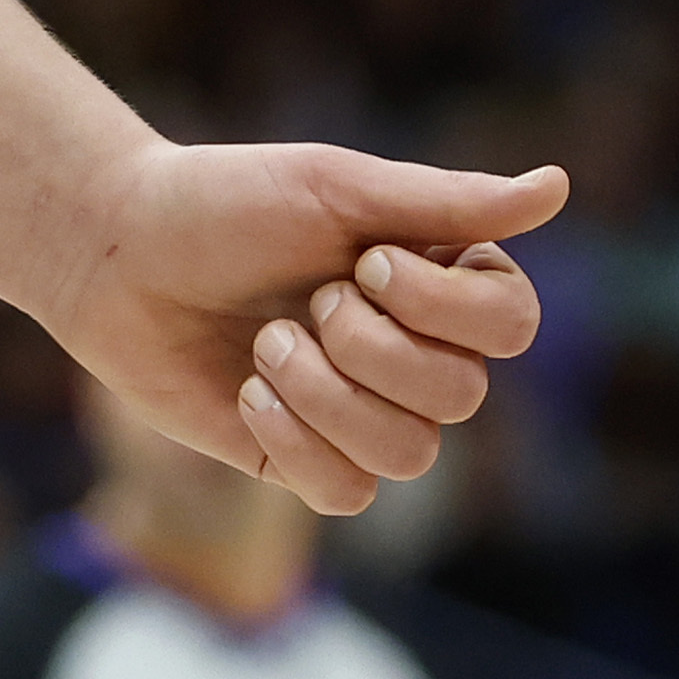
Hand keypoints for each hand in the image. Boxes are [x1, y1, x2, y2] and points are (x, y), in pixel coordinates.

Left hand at [48, 142, 563, 515]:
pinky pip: (347, 492)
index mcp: (436, 279)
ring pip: (411, 455)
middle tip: (308, 299)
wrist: (118, 256)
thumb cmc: (227, 203)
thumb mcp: (336, 188)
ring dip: (327, 395)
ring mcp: (362, 413)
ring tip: (267, 346)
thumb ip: (447, 202)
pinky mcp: (306, 463)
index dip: (446, 309)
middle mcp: (414, 351)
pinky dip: (294, 440)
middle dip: (372, 349)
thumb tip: (560, 187)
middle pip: (463, 397)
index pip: (512, 325)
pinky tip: (246, 394)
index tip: (370, 261)